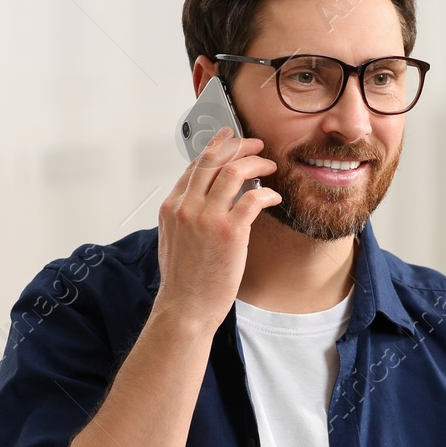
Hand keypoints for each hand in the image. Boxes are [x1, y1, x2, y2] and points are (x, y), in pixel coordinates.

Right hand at [154, 127, 280, 329]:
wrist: (186, 307)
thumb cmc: (184, 280)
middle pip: (214, 159)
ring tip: (269, 166)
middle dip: (239, 145)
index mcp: (172, 206)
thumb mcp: (173, 238)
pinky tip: (273, 198)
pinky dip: (266, 193)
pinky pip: (253, 198)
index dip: (216, 146)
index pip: (195, 164)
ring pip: (234, 171)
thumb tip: (205, 198)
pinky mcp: (229, 232)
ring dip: (257, 163)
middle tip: (256, 145)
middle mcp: (187, 207)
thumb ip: (186, 214)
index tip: (230, 139)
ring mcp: (207, 218)